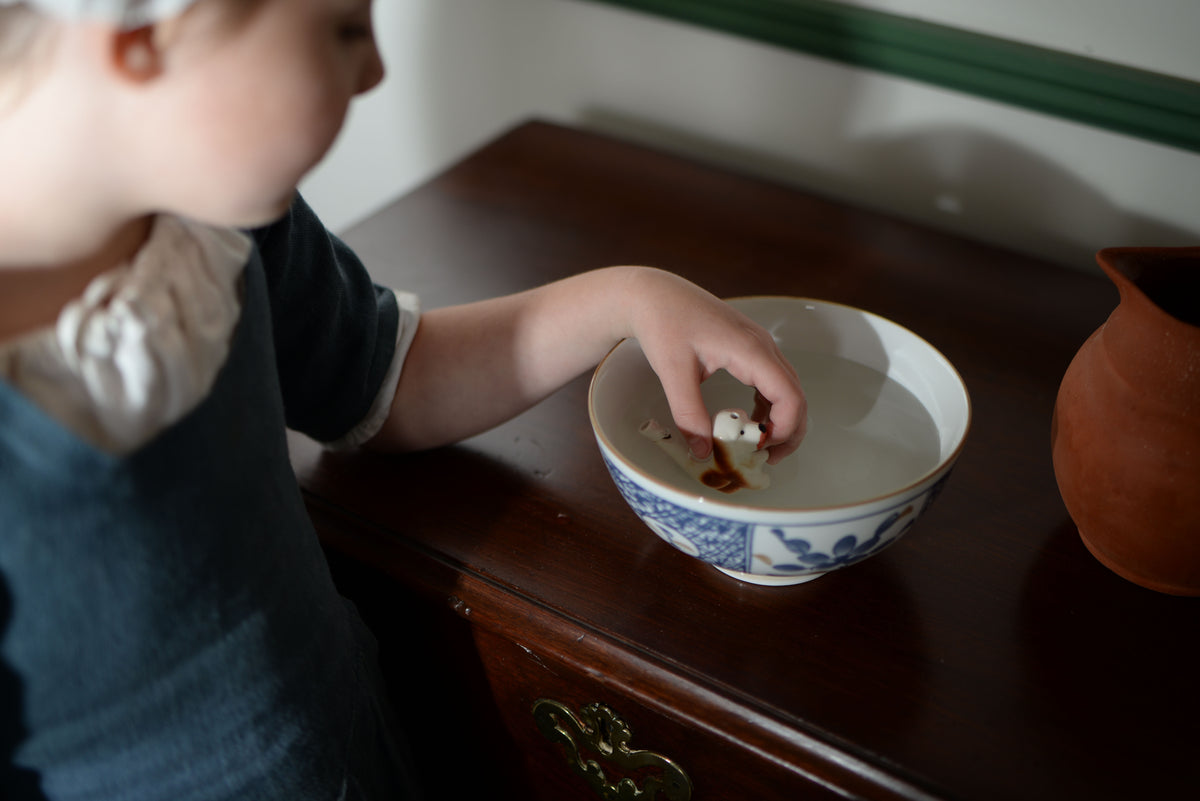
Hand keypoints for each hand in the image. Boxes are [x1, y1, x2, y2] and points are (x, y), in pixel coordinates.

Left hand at [623, 268, 805, 463]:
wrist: (654, 294)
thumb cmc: (663, 323)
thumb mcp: (673, 373)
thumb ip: (689, 415)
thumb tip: (703, 452)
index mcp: (751, 349)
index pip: (789, 396)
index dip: (784, 429)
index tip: (760, 451)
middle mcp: (762, 345)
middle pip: (796, 394)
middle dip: (789, 431)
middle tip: (767, 459)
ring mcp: (759, 344)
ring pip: (787, 388)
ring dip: (780, 418)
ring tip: (758, 445)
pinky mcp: (749, 346)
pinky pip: (772, 380)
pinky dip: (768, 405)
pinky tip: (749, 421)